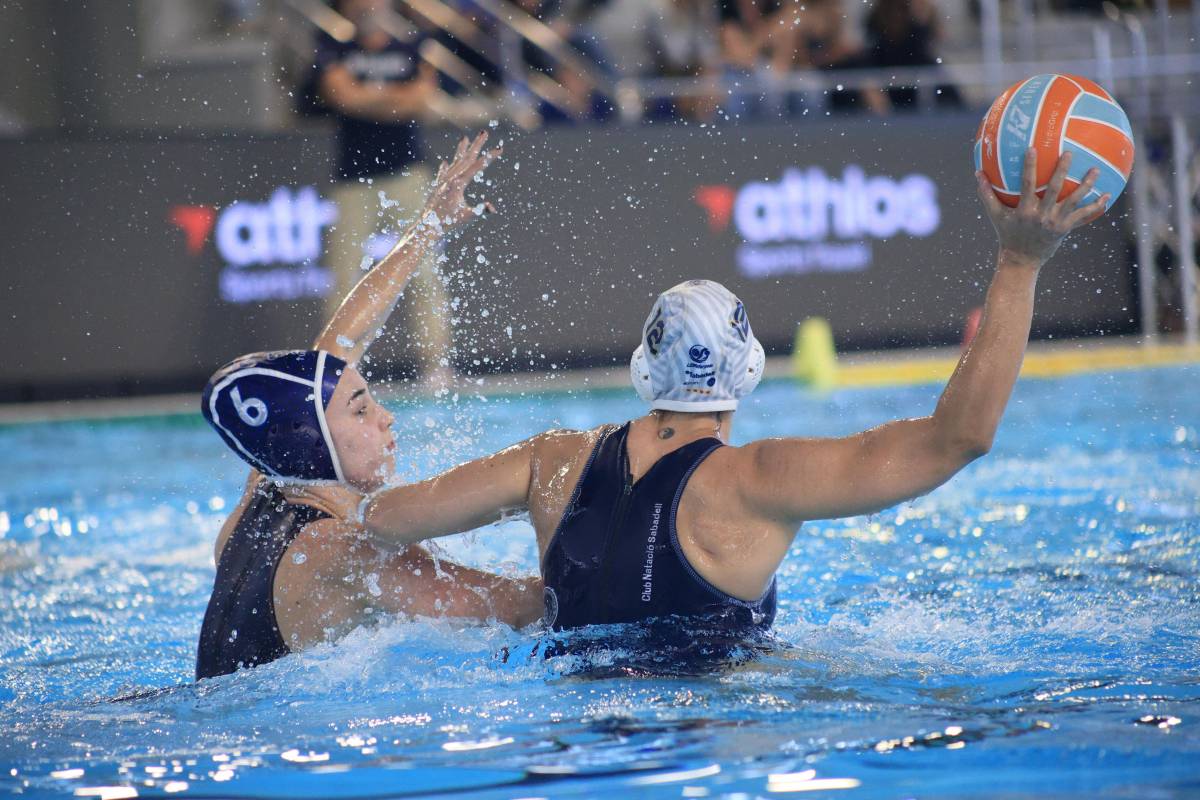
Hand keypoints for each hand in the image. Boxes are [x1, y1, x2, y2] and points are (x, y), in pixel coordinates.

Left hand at [418, 131, 499, 233]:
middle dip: (477, 145)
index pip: (477, 166)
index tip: (499, 148)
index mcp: (458, 184)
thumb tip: (491, 208)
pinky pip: (443, 173)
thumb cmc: (448, 224)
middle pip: (466, 158)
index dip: (489, 157)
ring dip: (461, 151)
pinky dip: (446, 167)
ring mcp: (442, 182)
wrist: (427, 228)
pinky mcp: (437, 188)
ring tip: (465, 138)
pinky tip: (445, 162)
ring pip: (454, 162)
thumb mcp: (467, 217)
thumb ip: (480, 211)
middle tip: (485, 132)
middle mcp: (450, 179)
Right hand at [976, 148, 1109, 268]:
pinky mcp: (1066, 228)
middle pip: (1054, 189)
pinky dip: (1096, 206)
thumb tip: (977, 173)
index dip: (1029, 166)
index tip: (1032, 148)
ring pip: (1074, 200)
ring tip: (1096, 169)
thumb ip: (986, 194)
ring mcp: (1056, 222)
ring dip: (1086, 185)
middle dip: (1062, 170)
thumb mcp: (996, 215)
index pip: (1027, 184)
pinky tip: (1107, 195)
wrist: (1022, 260)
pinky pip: (1083, 215)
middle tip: (1069, 153)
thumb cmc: (1007, 234)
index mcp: (1024, 210)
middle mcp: (1041, 215)